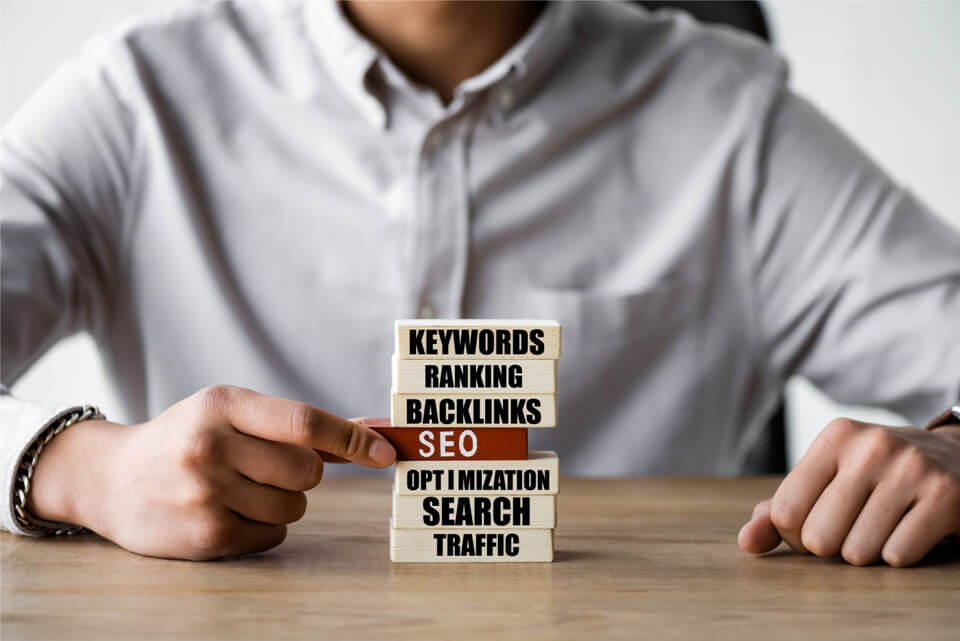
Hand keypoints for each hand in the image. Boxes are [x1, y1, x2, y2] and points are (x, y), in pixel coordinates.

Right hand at [26, 385, 395, 559]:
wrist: (110, 479)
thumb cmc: (187, 439)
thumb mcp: (229, 414)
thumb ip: (294, 424)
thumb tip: (371, 433)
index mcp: (222, 404)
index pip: (304, 423)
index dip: (352, 439)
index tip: (385, 453)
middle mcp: (211, 446)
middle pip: (307, 470)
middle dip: (306, 473)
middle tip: (271, 467)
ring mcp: (206, 493)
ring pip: (295, 507)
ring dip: (284, 501)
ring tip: (241, 489)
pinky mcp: (205, 535)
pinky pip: (273, 535)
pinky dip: (264, 526)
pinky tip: (228, 511)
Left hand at [738, 418, 959, 566]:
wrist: (957, 459)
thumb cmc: (877, 476)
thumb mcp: (829, 478)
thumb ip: (781, 509)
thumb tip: (745, 543)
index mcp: (835, 438)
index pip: (785, 511)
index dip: (796, 535)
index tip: (817, 525)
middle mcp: (871, 447)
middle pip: (818, 538)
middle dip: (832, 547)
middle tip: (854, 528)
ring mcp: (910, 469)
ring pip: (858, 552)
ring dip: (868, 553)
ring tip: (883, 527)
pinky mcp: (945, 496)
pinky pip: (897, 556)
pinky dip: (899, 556)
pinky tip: (909, 531)